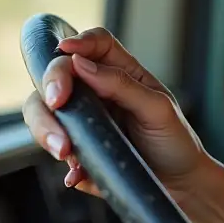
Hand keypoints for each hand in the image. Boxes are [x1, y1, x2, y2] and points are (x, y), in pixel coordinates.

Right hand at [21, 26, 213, 201]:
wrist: (179, 182)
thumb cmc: (174, 140)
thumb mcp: (158, 109)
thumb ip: (122, 85)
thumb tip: (81, 63)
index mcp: (122, 74)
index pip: (96, 45)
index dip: (79, 41)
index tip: (66, 50)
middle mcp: (97, 92)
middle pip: (57, 75)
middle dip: (50, 86)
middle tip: (57, 104)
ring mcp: (83, 119)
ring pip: (43, 110)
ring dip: (46, 128)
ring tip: (66, 151)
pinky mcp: (77, 147)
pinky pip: (55, 147)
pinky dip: (63, 161)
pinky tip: (76, 174)